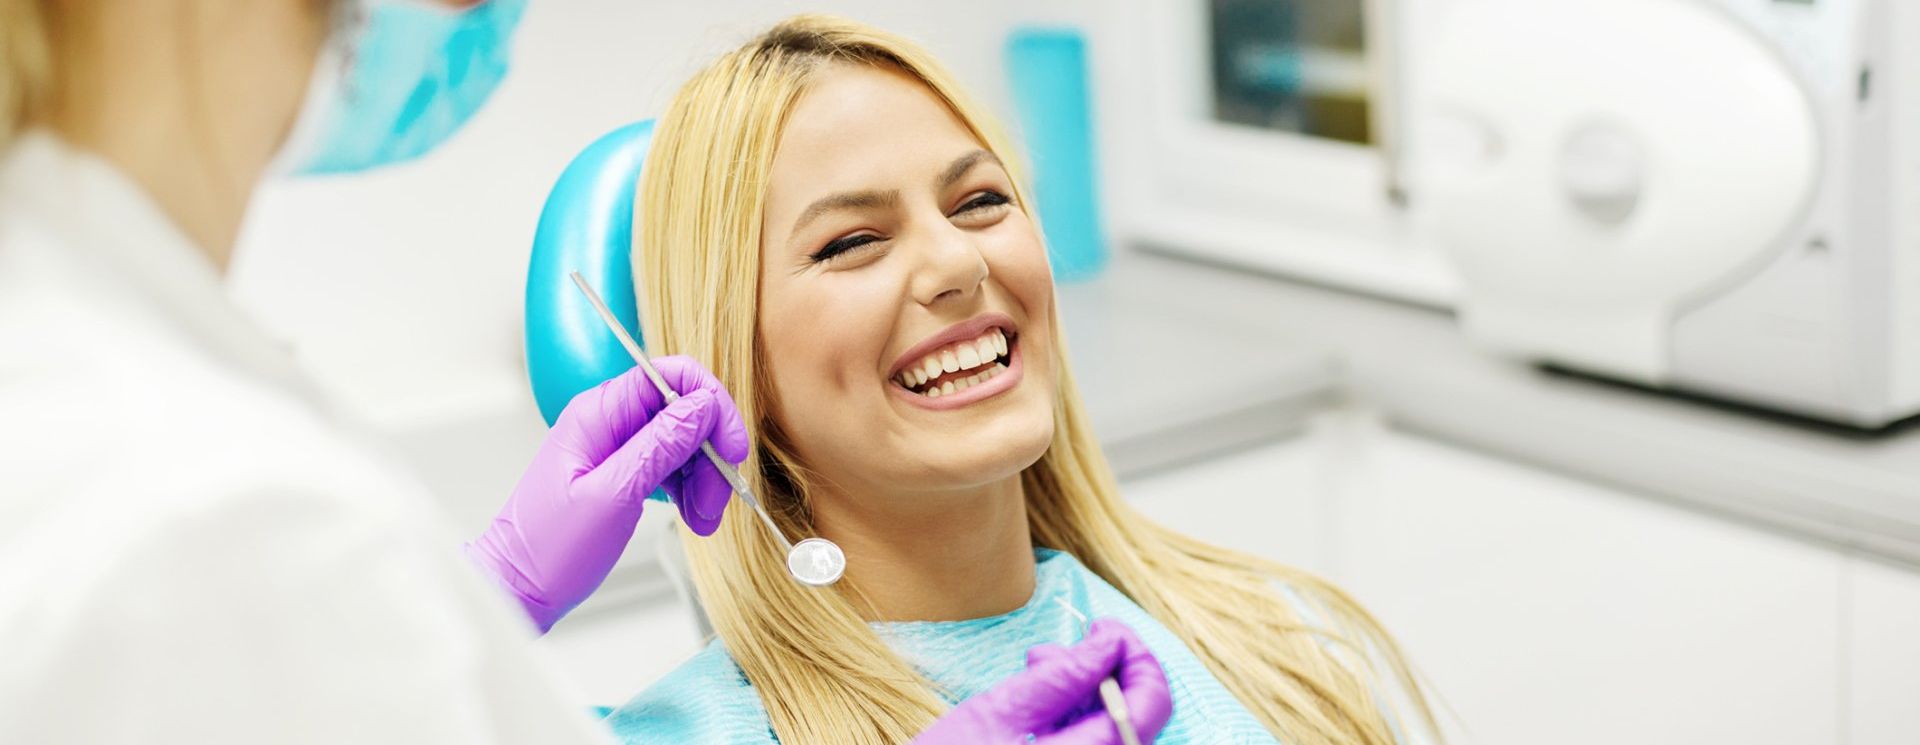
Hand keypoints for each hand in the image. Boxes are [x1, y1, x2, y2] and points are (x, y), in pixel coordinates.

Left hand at [466, 357, 747, 632]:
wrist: (517, 590)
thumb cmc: (548, 549)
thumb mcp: (613, 495)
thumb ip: (660, 446)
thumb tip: (702, 405)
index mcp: (598, 414)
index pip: (670, 375)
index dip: (711, 403)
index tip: (731, 447)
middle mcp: (607, 422)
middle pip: (683, 412)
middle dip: (711, 453)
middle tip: (718, 498)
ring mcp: (615, 447)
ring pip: (683, 442)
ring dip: (704, 478)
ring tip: (704, 519)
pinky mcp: (622, 473)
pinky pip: (670, 467)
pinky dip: (690, 490)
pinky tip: (695, 518)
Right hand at [913, 619, 1173, 744]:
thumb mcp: (1001, 713)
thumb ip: (1062, 677)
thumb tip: (1109, 643)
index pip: (1149, 705)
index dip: (1135, 656)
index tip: (1103, 627)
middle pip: (1137, 717)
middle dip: (1106, 670)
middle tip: (1062, 645)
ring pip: (1115, 730)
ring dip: (1089, 692)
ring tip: (1038, 666)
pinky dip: (1077, 718)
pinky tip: (1041, 700)